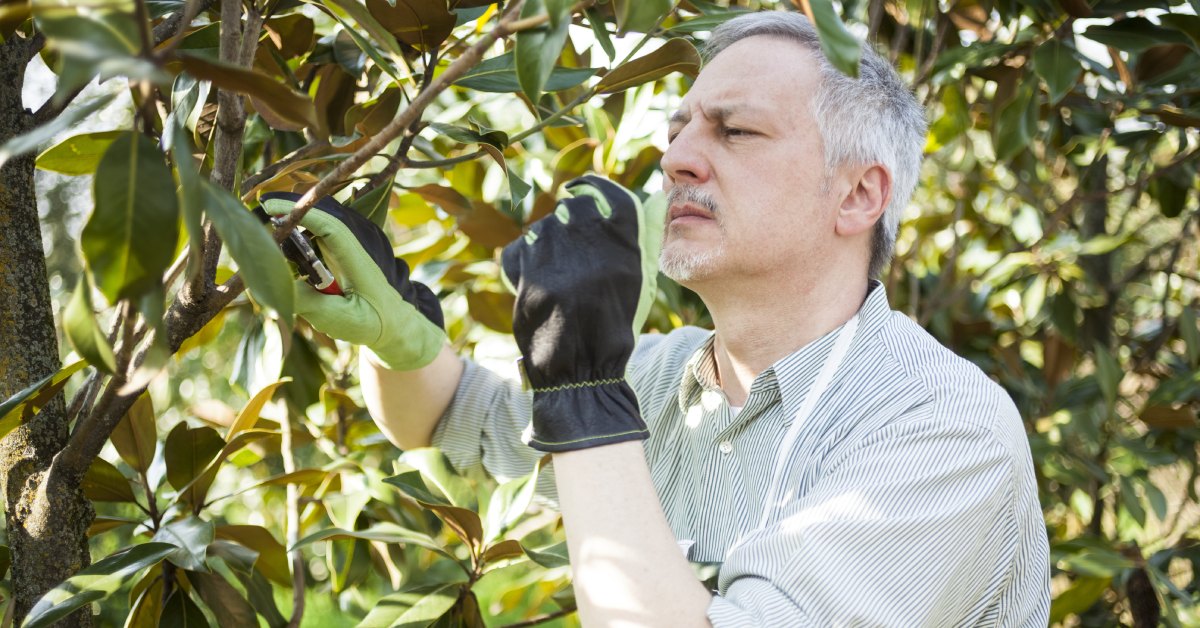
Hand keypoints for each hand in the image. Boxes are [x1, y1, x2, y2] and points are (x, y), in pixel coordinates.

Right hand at [259, 192, 444, 370]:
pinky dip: (308, 224)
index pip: (329, 224)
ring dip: (299, 216)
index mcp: (362, 259)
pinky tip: (290, 237)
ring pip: (326, 215)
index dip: (299, 212)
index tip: (269, 206)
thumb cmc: (371, 323)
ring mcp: (364, 235)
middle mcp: (366, 239)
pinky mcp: (358, 238)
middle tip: (259, 212)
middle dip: (292, 208)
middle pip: (324, 212)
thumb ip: (306, 303)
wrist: (398, 321)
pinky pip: (329, 223)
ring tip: (271, 223)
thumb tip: (272, 284)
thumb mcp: (338, 320)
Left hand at [501, 176, 664, 451]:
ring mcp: (562, 263)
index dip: (591, 187)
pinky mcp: (532, 279)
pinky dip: (522, 261)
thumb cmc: (608, 332)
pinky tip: (532, 279)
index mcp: (625, 251)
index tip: (578, 188)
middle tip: (564, 242)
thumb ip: (617, 246)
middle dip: (564, 219)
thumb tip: (594, 211)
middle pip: (572, 209)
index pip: (609, 195)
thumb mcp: (629, 286)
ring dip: (543, 245)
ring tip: (552, 275)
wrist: (581, 373)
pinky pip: (520, 251)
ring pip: (542, 230)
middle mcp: (595, 250)